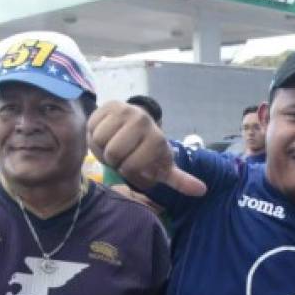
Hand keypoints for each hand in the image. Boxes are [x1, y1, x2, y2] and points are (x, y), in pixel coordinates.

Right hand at [87, 101, 205, 195]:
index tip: (135, 167)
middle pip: (113, 153)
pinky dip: (94, 135)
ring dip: (102, 148)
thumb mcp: (165, 169)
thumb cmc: (150, 154)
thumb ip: (180, 180)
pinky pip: (91, 127)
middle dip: (114, 160)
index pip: (130, 167)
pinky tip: (106, 135)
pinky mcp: (108, 104)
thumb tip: (202, 190)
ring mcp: (125, 110)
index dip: (128, 172)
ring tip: (114, 147)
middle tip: (122, 157)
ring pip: (99, 140)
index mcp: (156, 139)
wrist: (140, 128)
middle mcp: (142, 120)